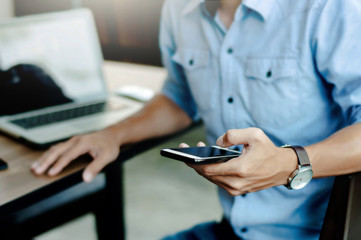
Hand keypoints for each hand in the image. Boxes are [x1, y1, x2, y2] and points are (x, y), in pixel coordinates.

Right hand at [31, 128, 120, 181]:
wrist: (111, 135)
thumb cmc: (109, 146)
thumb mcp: (107, 157)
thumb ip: (96, 167)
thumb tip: (86, 179)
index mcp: (83, 143)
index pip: (68, 155)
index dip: (59, 165)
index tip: (51, 173)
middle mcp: (76, 140)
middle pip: (57, 150)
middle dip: (46, 161)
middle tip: (36, 170)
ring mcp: (73, 140)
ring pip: (55, 148)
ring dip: (45, 157)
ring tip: (34, 167)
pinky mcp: (73, 142)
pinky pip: (58, 147)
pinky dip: (49, 154)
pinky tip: (44, 159)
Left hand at [183, 128, 297, 195]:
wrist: (283, 168)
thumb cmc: (268, 150)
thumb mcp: (254, 134)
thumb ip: (232, 135)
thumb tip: (217, 143)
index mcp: (240, 169)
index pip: (209, 169)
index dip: (194, 161)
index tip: (184, 151)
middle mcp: (237, 183)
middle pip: (207, 174)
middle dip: (195, 162)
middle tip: (188, 148)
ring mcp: (237, 190)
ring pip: (211, 179)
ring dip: (202, 166)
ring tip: (197, 152)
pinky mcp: (237, 191)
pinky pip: (218, 181)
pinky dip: (211, 171)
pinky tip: (208, 160)